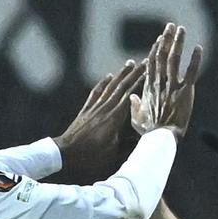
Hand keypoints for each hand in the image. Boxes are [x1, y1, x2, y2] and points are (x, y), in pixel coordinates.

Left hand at [54, 60, 145, 176]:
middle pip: (122, 87)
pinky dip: (103, 82)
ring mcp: (95, 108)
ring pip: (110, 87)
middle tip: (144, 62)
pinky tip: (109, 76)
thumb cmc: (91, 156)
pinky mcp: (87, 110)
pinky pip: (96, 92)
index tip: (150, 72)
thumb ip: (129, 144)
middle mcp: (105, 109)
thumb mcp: (114, 153)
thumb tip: (145, 137)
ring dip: (121, 74)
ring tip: (130, 63)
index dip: (140, 83)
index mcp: (114, 119)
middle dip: (134, 74)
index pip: (130, 96)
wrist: (66, 153)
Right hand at [127, 22, 203, 136]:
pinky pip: (191, 71)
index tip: (159, 39)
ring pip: (174, 58)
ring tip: (182, 29)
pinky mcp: (185, 90)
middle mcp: (160, 81)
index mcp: (149, 87)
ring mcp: (172, 84)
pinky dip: (195, 58)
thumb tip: (132, 96)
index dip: (155, 49)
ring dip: (178, 42)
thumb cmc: (150, 131)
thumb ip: (135, 106)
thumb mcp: (137, 118)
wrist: (161, 136)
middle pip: (161, 54)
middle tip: (171, 26)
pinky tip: (199, 47)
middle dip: (166, 38)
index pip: (152, 62)